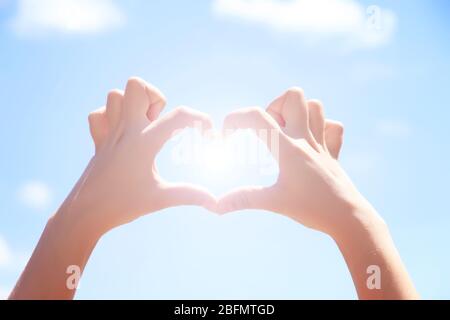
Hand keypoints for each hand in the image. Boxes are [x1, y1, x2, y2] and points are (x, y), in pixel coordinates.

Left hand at [65, 77, 215, 235]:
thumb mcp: (160, 198)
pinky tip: (122, 134)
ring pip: (115, 95)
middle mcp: (125, 130)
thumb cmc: (123, 205)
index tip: (209, 136)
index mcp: (144, 142)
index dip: (202, 120)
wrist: (84, 214)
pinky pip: (99, 114)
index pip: (180, 116)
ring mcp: (108, 133)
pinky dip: (112, 117)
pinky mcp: (97, 140)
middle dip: (155, 97)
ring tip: (142, 126)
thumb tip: (215, 202)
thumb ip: (190, 195)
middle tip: (159, 122)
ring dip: (133, 104)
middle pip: (137, 85)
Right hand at [216, 88, 417, 298]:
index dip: (235, 119)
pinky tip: (310, 142)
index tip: (227, 136)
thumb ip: (244, 199)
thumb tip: (215, 206)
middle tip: (267, 130)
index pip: (257, 117)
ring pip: (315, 105)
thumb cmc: (312, 209)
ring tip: (286, 132)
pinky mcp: (334, 151)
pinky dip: (321, 126)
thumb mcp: (274, 203)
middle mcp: (306, 138)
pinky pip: (333, 126)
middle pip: (293, 96)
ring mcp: (323, 143)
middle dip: (274, 105)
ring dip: (297, 112)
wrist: (348, 218)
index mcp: (288, 148)